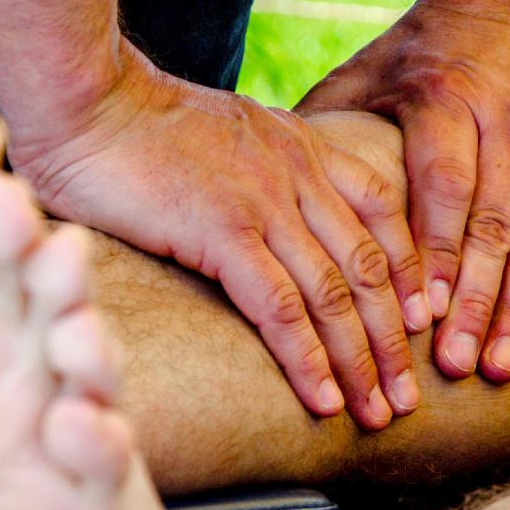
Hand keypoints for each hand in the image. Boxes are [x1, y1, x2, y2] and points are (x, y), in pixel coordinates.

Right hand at [7, 52, 428, 429]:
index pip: (383, 215)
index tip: (422, 325)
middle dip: (397, 339)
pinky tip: (323, 401)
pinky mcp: (223, 231)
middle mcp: (298, 174)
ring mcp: (265, 202)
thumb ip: (260, 168)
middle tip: (409, 396)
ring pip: (336, 295)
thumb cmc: (135, 122)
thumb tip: (264, 211)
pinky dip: (308, 361)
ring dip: (363, 363)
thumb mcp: (227, 132)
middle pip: (371, 267)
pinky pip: (281, 309)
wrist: (86, 96)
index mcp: (302, 149)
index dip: (410, 276)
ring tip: (378, 413)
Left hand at [298, 0, 509, 382]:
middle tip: (456, 366)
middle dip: (475, 301)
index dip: (435, 253)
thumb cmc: (423, 50)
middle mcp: (508, 120)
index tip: (420, 315)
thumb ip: (328, 124)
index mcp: (446, 99)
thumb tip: (261, 180)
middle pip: (494, 224)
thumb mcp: (369, 71)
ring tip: (499, 367)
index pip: (443, 187)